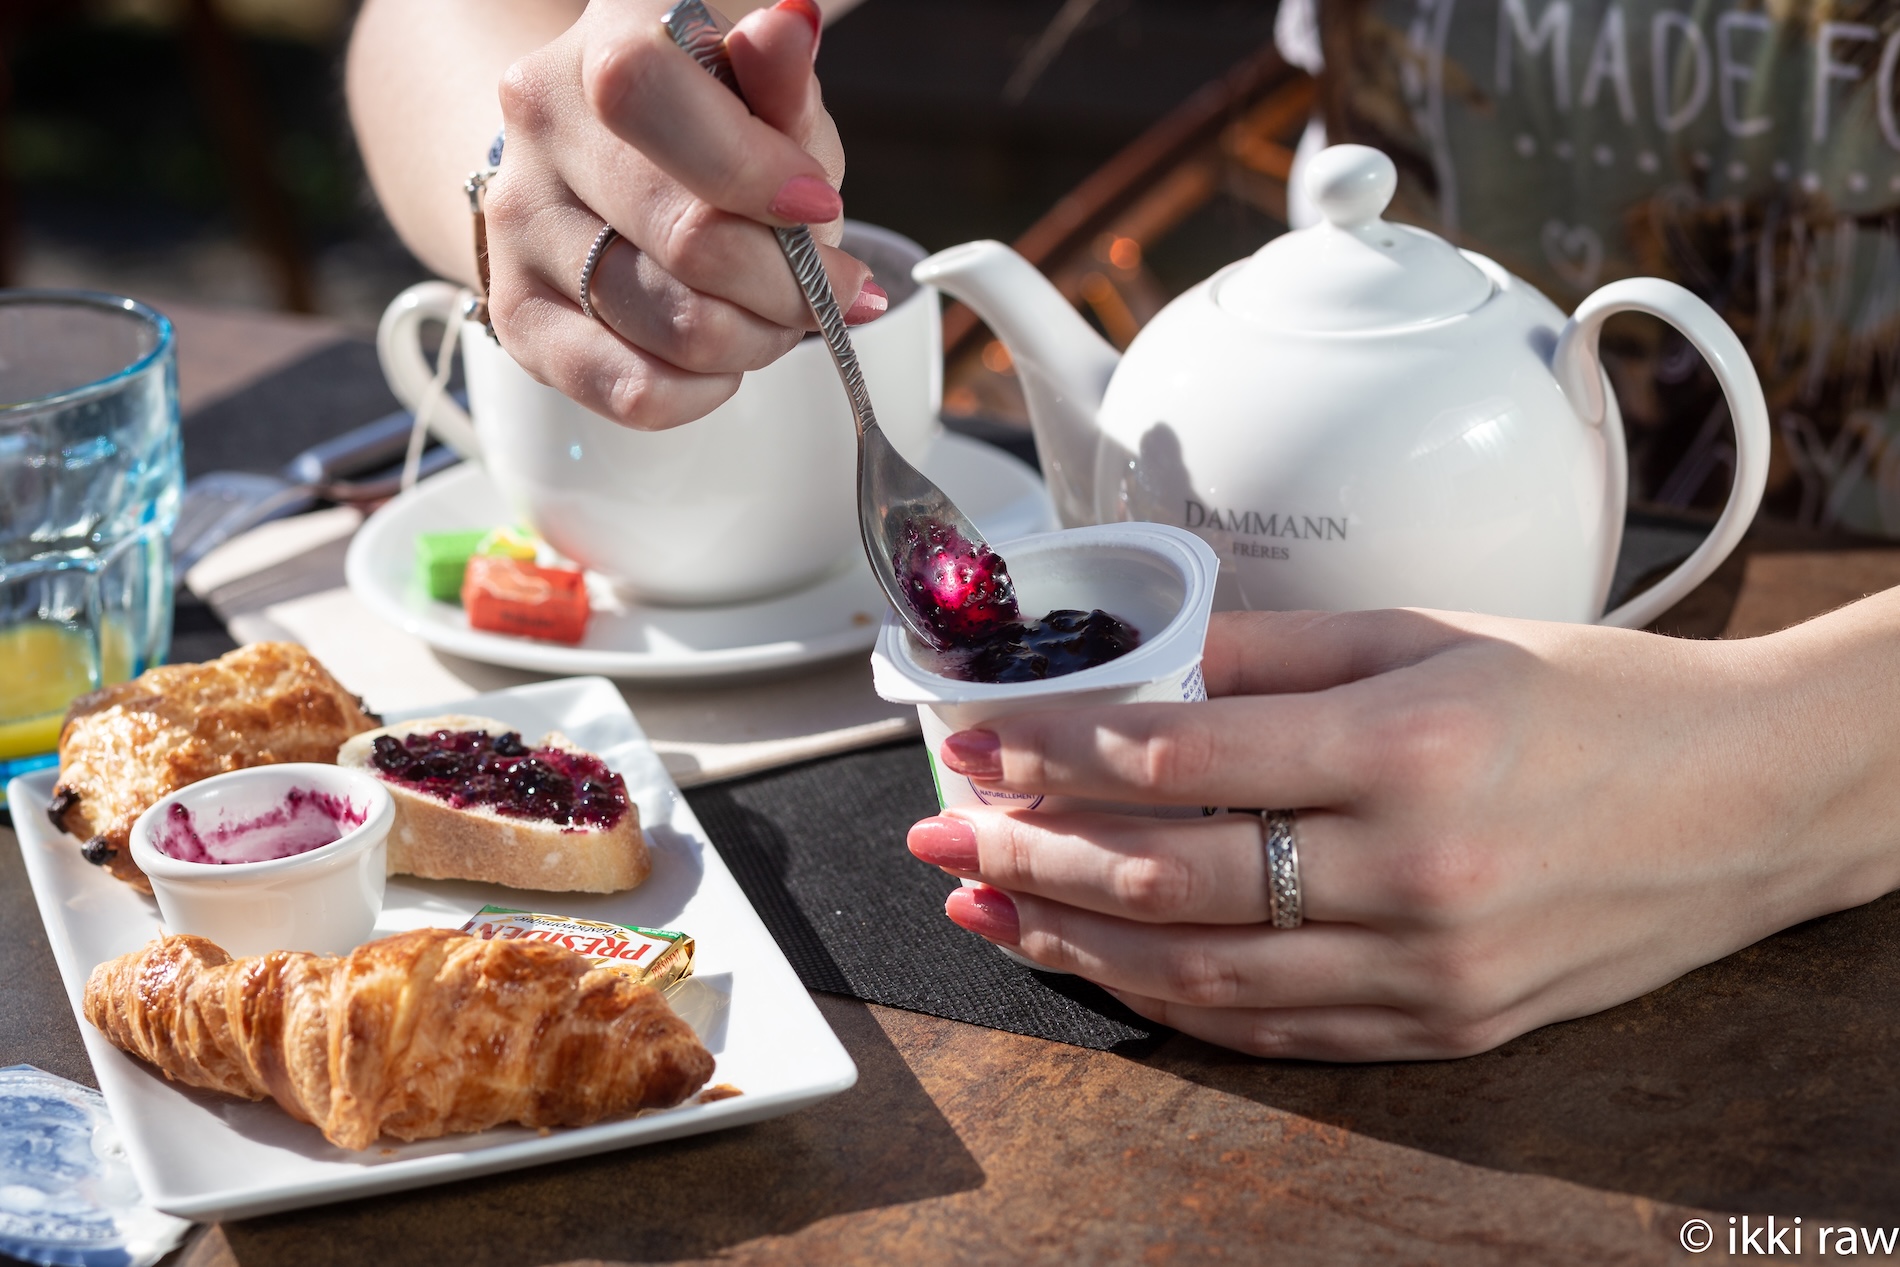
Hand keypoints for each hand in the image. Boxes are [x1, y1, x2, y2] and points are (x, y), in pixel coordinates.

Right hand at [485, 0, 880, 428]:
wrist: (592, 166)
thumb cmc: (693, 130)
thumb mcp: (753, 93)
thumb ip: (778, 78)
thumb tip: (792, 29)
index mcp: (602, 51)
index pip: (659, 107)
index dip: (758, 175)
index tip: (819, 208)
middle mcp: (541, 132)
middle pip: (688, 242)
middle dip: (788, 283)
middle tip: (827, 287)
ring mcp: (520, 227)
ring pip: (673, 328)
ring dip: (755, 340)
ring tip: (773, 317)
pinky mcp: (518, 316)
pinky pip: (631, 390)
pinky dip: (700, 390)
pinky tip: (719, 360)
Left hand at [907, 606, 1899, 1059]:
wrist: (1749, 799)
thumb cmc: (1598, 700)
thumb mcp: (1434, 634)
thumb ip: (1275, 651)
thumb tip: (1143, 659)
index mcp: (1409, 746)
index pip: (1177, 753)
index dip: (1054, 749)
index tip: (980, 738)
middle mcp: (1414, 871)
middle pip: (1167, 873)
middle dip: (1028, 853)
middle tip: (942, 835)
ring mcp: (1430, 968)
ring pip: (1201, 974)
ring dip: (1074, 941)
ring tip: (987, 909)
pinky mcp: (1445, 1025)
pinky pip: (1274, 1032)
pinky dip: (1171, 1001)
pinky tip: (1103, 965)